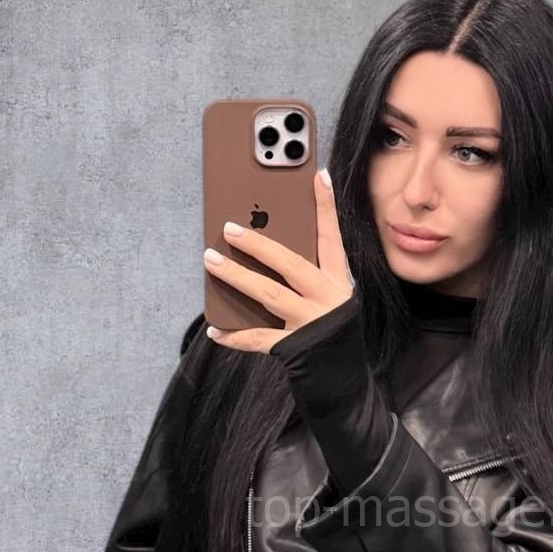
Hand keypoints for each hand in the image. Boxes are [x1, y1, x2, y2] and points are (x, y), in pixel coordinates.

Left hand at [202, 168, 354, 355]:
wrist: (342, 375)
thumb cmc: (331, 328)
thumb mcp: (330, 294)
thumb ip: (307, 271)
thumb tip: (267, 243)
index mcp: (337, 281)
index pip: (331, 238)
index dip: (326, 208)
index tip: (318, 176)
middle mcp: (326, 299)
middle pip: (290, 264)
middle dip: (258, 244)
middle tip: (229, 228)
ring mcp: (310, 323)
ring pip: (269, 295)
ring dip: (237, 276)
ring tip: (210, 261)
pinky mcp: (295, 348)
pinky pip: (258, 340)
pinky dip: (235, 337)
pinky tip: (215, 330)